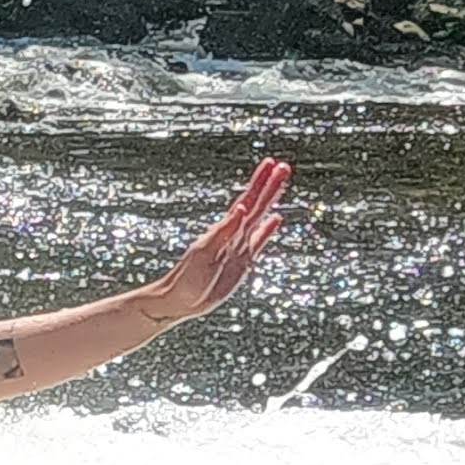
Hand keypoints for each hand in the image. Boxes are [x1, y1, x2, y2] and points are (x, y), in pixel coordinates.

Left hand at [146, 158, 292, 324]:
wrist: (180, 301)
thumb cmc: (187, 279)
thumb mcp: (204, 253)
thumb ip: (224, 231)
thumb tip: (241, 208)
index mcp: (224, 230)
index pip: (246, 200)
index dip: (259, 183)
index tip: (272, 163)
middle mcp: (233, 234)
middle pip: (256, 204)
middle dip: (269, 185)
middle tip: (284, 165)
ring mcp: (239, 246)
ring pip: (260, 217)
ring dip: (270, 200)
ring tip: (281, 182)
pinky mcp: (242, 262)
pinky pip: (259, 240)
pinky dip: (268, 229)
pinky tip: (276, 219)